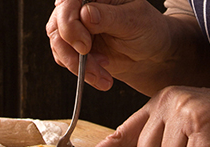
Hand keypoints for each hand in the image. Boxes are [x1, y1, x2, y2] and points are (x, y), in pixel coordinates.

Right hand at [46, 0, 184, 94]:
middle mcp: (81, 7)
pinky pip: (64, 59)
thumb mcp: (133, 21)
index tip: (85, 46)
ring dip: (78, 66)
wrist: (151, 54)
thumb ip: (109, 17)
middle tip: (95, 66)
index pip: (68, 2)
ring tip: (102, 76)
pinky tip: (100, 74)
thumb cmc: (148, 30)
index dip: (70, 24)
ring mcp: (76, 27)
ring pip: (59, 45)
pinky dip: (80, 71)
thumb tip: (85, 14)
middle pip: (58, 26)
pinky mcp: (74, 47)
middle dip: (72, 52)